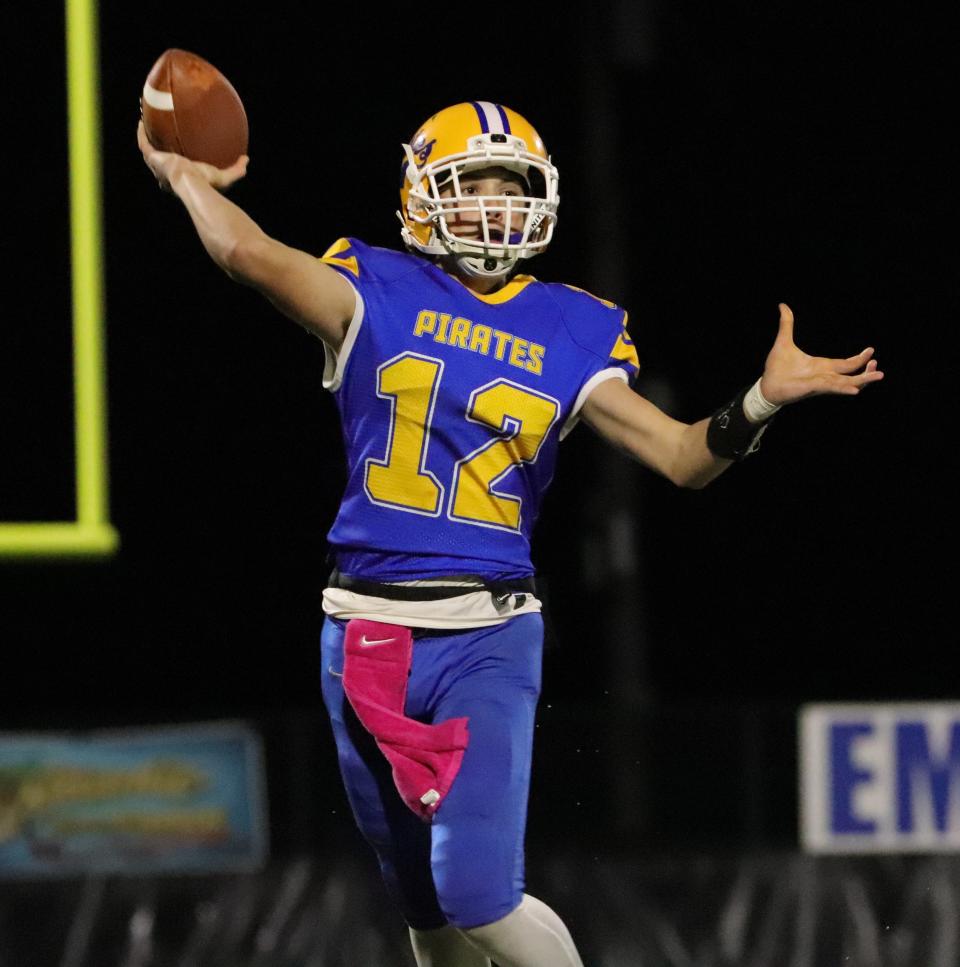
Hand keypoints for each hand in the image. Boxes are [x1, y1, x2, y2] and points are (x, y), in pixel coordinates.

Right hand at [137, 120, 247, 193]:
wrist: (191, 183)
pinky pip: (143, 143)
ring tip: (147, 124)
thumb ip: (236, 170)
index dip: (175, 165)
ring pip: (149, 150)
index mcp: (180, 181)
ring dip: (147, 137)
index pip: (176, 173)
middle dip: (159, 150)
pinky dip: (142, 133)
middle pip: (160, 161)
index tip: (177, 156)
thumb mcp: (224, 177)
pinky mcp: (152, 158)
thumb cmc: (206, 184)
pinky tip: (142, 121)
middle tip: (161, 137)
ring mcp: (157, 166)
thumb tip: (246, 160)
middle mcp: (165, 175)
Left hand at [759, 303, 883, 404]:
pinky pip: (832, 388)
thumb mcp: (784, 342)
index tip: (871, 351)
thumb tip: (782, 306)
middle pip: (851, 374)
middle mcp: (824, 376)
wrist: (765, 385)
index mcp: (822, 366)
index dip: (859, 359)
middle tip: (878, 366)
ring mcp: (820, 383)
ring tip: (878, 375)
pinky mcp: (813, 388)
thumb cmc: (775, 368)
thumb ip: (786, 324)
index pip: (846, 364)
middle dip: (866, 371)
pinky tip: (855, 389)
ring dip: (862, 379)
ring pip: (847, 383)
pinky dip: (844, 388)